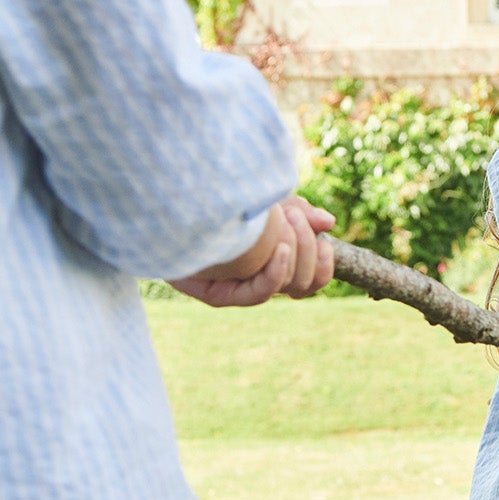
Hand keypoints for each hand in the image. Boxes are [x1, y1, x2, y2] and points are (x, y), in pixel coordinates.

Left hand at [170, 198, 335, 307]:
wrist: (170, 210)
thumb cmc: (220, 203)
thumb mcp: (268, 202)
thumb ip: (298, 212)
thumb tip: (328, 223)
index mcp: (275, 261)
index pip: (313, 279)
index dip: (325, 264)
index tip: (324, 238)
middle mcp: (260, 280)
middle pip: (307, 282)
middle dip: (309, 247)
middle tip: (295, 217)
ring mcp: (241, 289)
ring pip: (288, 286)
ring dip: (296, 252)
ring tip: (283, 220)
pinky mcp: (220, 296)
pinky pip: (258, 294)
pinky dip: (275, 272)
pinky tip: (278, 247)